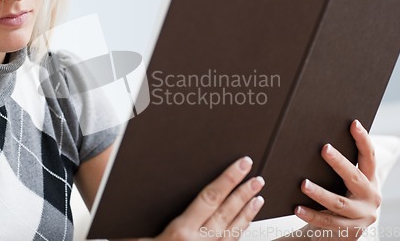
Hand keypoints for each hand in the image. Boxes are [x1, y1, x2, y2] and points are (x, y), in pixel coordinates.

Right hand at [147, 157, 264, 240]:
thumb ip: (158, 218)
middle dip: (243, 192)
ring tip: (259, 195)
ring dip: (247, 212)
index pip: (210, 197)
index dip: (228, 179)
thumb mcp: (141, 236)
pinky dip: (241, 230)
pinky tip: (246, 221)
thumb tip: (157, 195)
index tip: (241, 165)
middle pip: (226, 211)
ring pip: (233, 230)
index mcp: (181, 232)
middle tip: (257, 176)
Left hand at [295, 120, 380, 240]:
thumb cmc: (339, 198)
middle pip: (354, 177)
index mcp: (370, 180)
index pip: (369, 157)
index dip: (363, 140)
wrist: (343, 233)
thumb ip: (338, 166)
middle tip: (324, 148)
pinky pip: (327, 222)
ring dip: (319, 192)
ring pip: (338, 202)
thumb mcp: (344, 183)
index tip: (354, 123)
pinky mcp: (348, 231)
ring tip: (303, 184)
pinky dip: (311, 214)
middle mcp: (370, 197)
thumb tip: (314, 138)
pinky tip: (296, 208)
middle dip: (339, 162)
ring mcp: (360, 216)